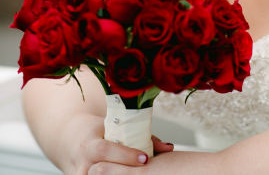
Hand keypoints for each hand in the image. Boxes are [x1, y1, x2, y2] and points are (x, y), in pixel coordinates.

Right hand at [59, 114, 173, 174]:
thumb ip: (139, 136)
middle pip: (103, 171)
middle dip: (124, 172)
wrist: (71, 139)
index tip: (145, 158)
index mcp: (89, 144)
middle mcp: (82, 163)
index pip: (106, 150)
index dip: (125, 155)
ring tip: (138, 174)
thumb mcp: (114, 128)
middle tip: (145, 170)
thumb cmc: (97, 132)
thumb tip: (168, 147)